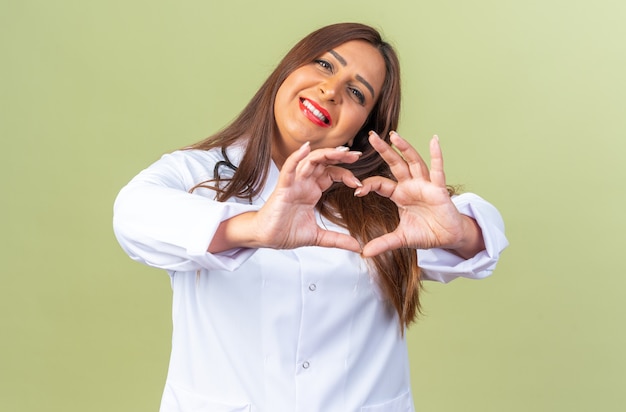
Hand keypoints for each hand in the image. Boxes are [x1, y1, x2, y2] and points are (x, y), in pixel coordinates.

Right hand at [209, 143, 363, 252]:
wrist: (266, 239)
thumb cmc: (285, 232)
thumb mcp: (318, 237)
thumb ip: (338, 239)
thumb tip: (357, 247)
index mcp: (312, 191)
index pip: (332, 174)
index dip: (346, 174)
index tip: (360, 184)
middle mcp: (304, 183)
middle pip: (323, 162)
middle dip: (340, 157)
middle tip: (357, 155)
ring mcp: (294, 183)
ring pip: (310, 161)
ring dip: (326, 154)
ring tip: (342, 151)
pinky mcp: (282, 188)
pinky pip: (289, 169)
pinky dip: (296, 158)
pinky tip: (306, 149)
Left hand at [357, 131, 484, 257]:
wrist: (448, 238)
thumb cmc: (426, 233)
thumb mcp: (401, 238)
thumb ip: (383, 243)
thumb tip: (364, 252)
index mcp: (400, 195)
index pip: (380, 184)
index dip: (368, 185)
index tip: (356, 191)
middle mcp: (411, 185)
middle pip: (395, 164)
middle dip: (384, 150)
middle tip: (371, 136)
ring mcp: (425, 185)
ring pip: (413, 162)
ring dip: (404, 148)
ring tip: (394, 135)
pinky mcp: (440, 189)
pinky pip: (438, 170)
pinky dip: (436, 155)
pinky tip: (434, 141)